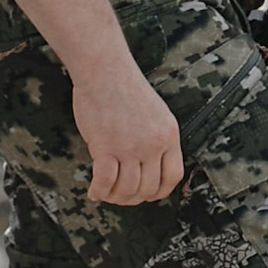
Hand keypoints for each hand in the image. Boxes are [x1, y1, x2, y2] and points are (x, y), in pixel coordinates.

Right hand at [69, 45, 184, 204]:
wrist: (104, 68)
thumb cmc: (124, 86)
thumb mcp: (155, 112)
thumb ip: (156, 138)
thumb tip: (148, 167)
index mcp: (168, 134)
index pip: (173, 176)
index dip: (159, 192)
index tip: (147, 194)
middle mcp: (153, 144)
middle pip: (148, 188)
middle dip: (133, 198)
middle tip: (120, 195)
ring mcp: (130, 147)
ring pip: (127, 189)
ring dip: (115, 197)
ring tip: (105, 193)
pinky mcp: (105, 147)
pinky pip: (105, 182)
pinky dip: (99, 191)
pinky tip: (93, 191)